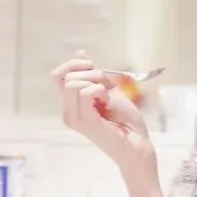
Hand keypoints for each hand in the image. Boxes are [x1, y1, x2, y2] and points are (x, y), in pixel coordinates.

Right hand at [52, 50, 156, 174]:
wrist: (138, 144)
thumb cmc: (126, 121)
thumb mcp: (109, 90)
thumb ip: (93, 75)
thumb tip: (79, 53)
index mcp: (72, 105)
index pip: (58, 75)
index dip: (74, 64)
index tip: (92, 65)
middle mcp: (69, 112)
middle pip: (65, 77)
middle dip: (88, 72)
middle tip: (106, 86)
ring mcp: (75, 118)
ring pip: (72, 83)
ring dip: (94, 80)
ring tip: (107, 94)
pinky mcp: (86, 122)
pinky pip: (84, 93)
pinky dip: (98, 89)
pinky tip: (107, 98)